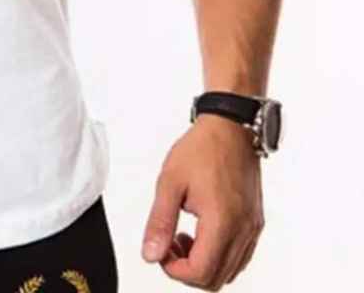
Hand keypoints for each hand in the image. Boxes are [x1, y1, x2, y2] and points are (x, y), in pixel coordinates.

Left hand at [141, 113, 264, 288]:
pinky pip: (239, 256)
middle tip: (168, 245)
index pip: (202, 272)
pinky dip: (218, 255)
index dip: (175, 271)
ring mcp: (252, 227)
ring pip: (230, 270)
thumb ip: (159, 221)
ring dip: (203, 264)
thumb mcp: (170, 182)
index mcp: (222, 221)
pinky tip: (200, 233)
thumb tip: (151, 253)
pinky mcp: (255, 222)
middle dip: (187, 270)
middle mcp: (243, 230)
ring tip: (182, 237)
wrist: (230, 128)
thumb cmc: (203, 148)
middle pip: (216, 279)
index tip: (161, 253)